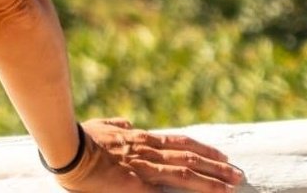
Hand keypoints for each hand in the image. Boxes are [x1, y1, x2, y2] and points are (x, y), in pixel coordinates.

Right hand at [53, 117, 244, 191]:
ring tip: (232, 184)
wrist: (69, 149)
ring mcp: (145, 167)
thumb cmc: (80, 138)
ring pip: (186, 171)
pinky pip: (167, 188)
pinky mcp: (138, 183)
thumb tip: (127, 121)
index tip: (220, 156)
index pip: (180, 143)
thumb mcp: (100, 125)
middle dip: (216, 167)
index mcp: (140, 138)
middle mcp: (148, 151)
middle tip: (238, 174)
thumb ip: (116, 123)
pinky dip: (188, 191)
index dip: (202, 150)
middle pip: (190, 157)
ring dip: (211, 179)